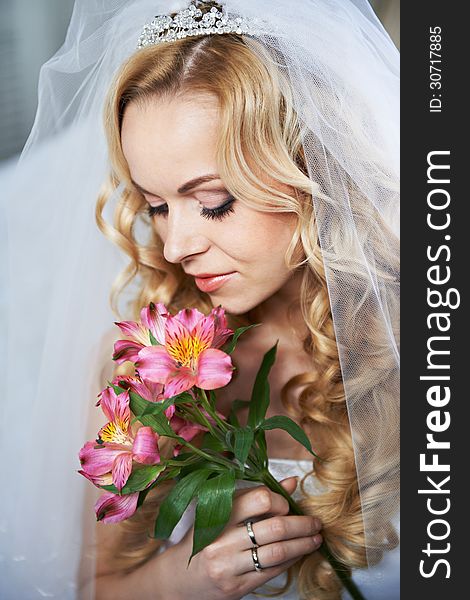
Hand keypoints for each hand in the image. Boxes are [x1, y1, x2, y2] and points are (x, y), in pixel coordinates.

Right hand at [168, 476, 321, 599]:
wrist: (178, 579)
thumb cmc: (204, 540)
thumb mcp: (222, 513)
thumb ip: (256, 499)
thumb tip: (291, 483)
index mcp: (218, 514)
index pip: (259, 499)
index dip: (280, 501)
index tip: (288, 506)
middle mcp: (222, 539)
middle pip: (274, 527)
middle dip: (302, 524)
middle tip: (316, 522)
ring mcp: (228, 565)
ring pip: (277, 551)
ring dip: (303, 544)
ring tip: (315, 539)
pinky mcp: (236, 586)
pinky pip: (271, 571)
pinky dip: (290, 561)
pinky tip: (298, 554)